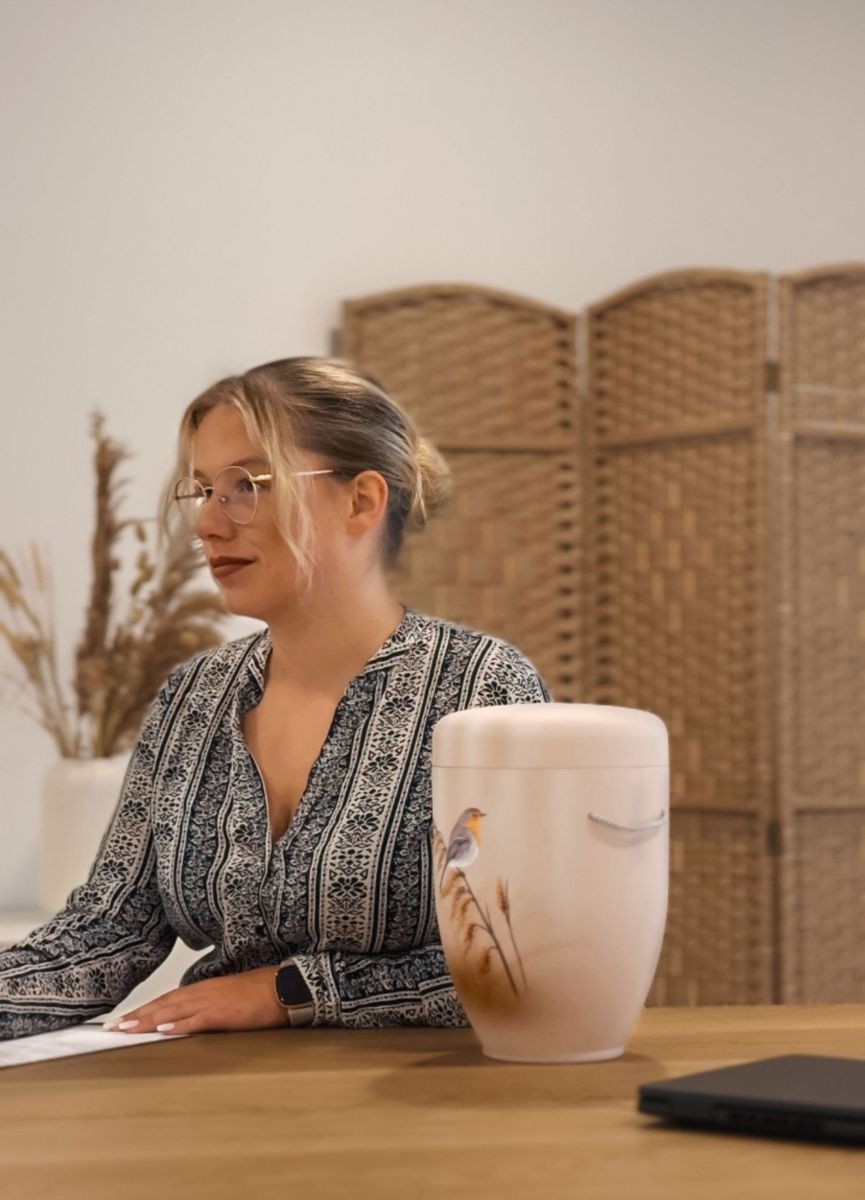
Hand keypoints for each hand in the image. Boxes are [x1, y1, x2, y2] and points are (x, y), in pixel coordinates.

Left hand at [102, 965, 290, 1035]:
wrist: (285, 987)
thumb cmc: (260, 994)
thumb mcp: (227, 1000)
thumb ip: (205, 1009)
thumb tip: (187, 1020)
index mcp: (203, 989)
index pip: (165, 1000)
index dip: (142, 1010)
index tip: (122, 1019)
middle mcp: (202, 992)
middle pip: (162, 1004)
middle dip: (135, 1016)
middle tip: (110, 1027)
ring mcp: (212, 1002)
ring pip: (172, 1010)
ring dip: (147, 1020)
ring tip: (125, 1029)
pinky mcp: (223, 1013)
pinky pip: (196, 1020)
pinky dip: (178, 1024)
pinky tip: (162, 1029)